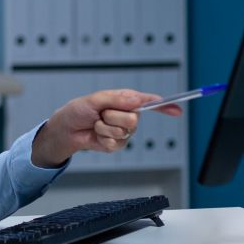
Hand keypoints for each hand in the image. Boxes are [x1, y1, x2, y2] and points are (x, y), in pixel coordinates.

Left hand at [32, 89, 183, 166]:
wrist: (66, 130)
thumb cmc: (77, 111)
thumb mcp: (94, 99)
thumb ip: (115, 99)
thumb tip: (136, 99)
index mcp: (124, 100)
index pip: (148, 102)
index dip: (164, 105)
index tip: (177, 110)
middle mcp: (127, 115)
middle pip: (134, 119)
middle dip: (113, 117)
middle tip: (101, 115)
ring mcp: (123, 131)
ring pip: (123, 132)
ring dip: (105, 128)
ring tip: (96, 124)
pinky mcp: (117, 144)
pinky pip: (116, 143)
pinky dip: (102, 138)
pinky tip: (97, 136)